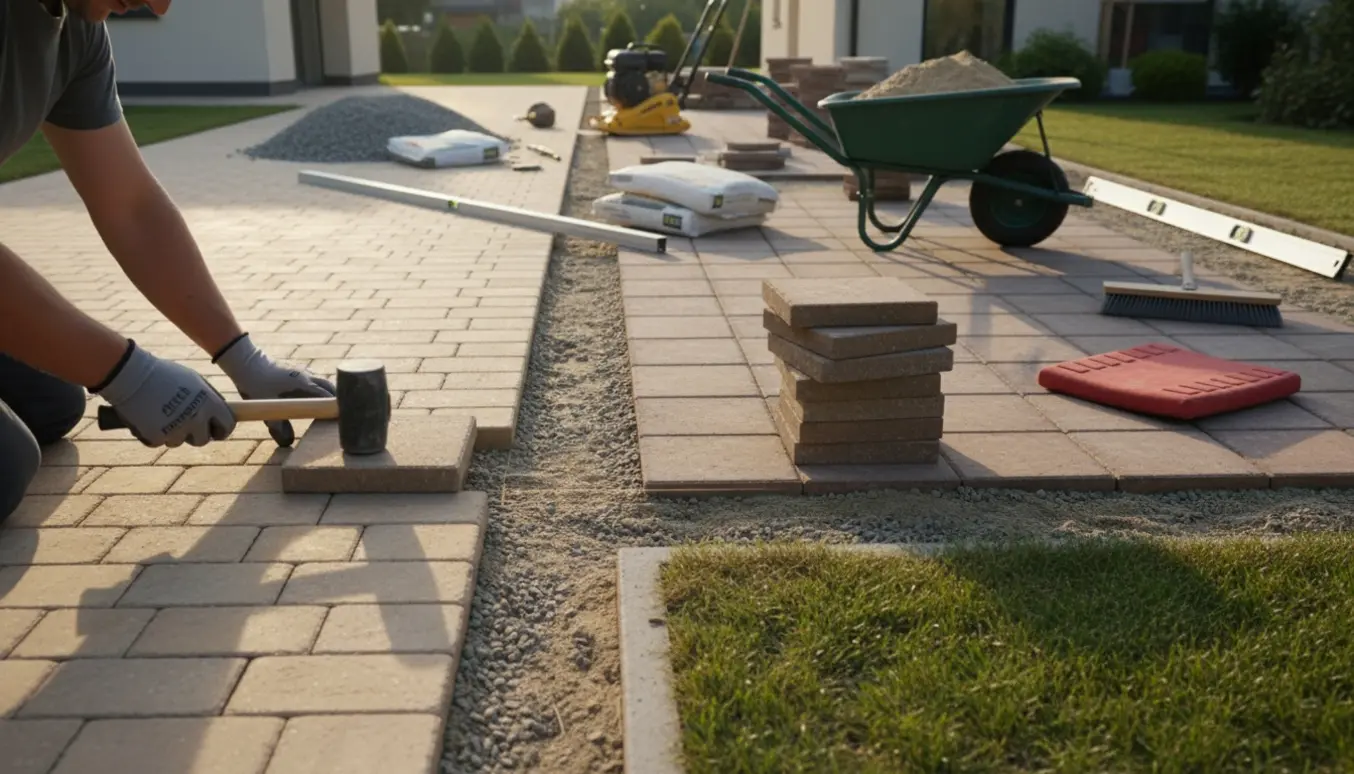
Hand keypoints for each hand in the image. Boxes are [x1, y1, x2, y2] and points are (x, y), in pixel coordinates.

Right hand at [96, 341, 235, 446]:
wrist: (131, 375)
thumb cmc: (163, 374)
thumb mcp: (193, 380)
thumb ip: (208, 398)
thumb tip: (218, 412)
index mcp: (209, 403)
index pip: (227, 425)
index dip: (221, 430)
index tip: (215, 432)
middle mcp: (196, 418)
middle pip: (203, 439)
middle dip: (195, 435)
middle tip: (184, 425)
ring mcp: (177, 429)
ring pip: (178, 442)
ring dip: (171, 433)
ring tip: (159, 413)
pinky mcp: (157, 437)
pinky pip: (159, 441)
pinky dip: (153, 434)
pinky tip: (146, 417)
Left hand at [213, 333, 334, 447]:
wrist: (246, 363)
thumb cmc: (256, 384)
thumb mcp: (266, 407)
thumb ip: (278, 426)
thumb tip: (288, 444)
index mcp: (305, 384)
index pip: (330, 397)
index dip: (338, 408)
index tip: (346, 419)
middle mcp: (309, 377)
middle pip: (332, 390)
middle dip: (339, 402)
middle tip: (344, 417)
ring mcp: (305, 373)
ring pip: (325, 385)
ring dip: (330, 396)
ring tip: (333, 412)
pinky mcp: (299, 373)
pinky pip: (317, 382)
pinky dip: (322, 391)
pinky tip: (316, 402)